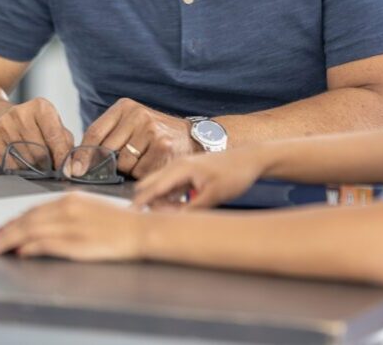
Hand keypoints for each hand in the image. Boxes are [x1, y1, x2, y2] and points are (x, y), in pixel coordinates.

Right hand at [0, 97, 73, 169]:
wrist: (1, 116)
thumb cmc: (35, 125)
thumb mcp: (54, 126)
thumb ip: (66, 144)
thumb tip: (73, 167)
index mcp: (40, 107)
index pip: (54, 136)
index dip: (62, 157)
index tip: (68, 171)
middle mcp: (20, 113)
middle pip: (39, 151)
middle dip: (47, 164)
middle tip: (50, 166)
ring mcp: (3, 124)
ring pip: (25, 160)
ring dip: (33, 168)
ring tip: (35, 162)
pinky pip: (10, 164)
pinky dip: (18, 169)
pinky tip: (21, 161)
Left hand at [0, 192, 144, 260]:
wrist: (140, 230)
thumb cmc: (119, 222)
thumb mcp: (89, 208)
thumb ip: (66, 214)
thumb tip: (43, 225)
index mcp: (71, 198)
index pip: (34, 209)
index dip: (15, 220)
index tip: (3, 228)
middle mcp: (67, 209)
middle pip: (28, 220)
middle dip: (7, 231)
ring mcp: (71, 226)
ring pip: (31, 231)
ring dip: (11, 240)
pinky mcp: (76, 243)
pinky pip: (46, 244)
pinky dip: (30, 248)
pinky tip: (21, 252)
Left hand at [73, 98, 196, 178]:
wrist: (191, 137)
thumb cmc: (155, 134)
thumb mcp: (129, 125)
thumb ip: (106, 138)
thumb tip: (77, 165)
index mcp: (125, 107)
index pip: (94, 132)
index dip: (82, 155)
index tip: (74, 170)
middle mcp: (138, 115)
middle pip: (106, 150)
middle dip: (107, 164)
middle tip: (118, 165)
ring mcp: (151, 131)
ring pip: (123, 164)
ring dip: (129, 169)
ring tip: (143, 159)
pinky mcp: (163, 147)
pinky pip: (139, 172)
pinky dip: (143, 174)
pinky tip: (153, 164)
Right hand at [132, 147, 268, 209]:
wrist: (252, 159)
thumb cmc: (235, 173)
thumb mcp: (215, 195)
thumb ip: (192, 210)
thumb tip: (174, 223)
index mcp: (180, 168)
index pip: (152, 188)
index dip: (140, 203)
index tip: (130, 217)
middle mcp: (177, 166)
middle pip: (150, 185)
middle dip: (150, 203)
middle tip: (163, 220)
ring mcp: (182, 168)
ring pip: (160, 187)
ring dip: (161, 202)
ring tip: (178, 215)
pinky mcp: (189, 173)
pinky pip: (171, 187)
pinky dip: (170, 199)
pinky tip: (183, 209)